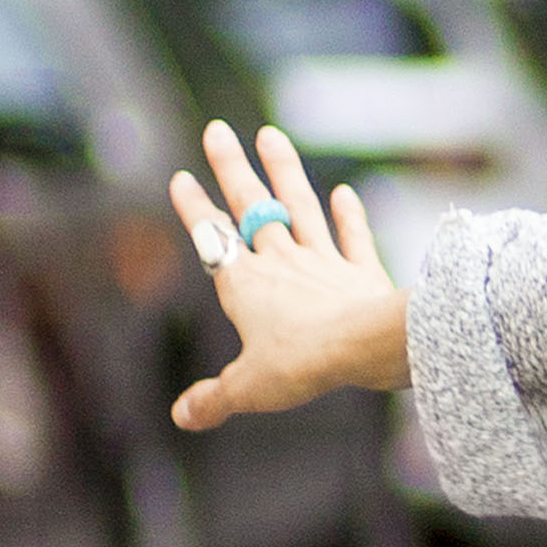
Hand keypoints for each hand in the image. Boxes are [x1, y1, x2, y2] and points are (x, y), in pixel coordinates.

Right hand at [168, 120, 409, 426]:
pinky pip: (352, 238)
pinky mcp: (362, 273)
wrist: (366, 347)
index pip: (212, 238)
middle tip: (217, 130)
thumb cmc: (301, 364)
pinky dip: (350, 215)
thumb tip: (182, 416)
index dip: (194, 208)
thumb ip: (214, 399)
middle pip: (251, 206)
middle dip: (231, 168)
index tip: (181, 177)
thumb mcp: (247, 388)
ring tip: (271, 134)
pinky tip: (345, 192)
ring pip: (300, 207)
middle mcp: (282, 262)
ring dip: (285, 171)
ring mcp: (324, 263)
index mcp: (245, 284)